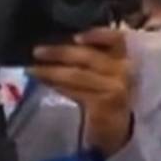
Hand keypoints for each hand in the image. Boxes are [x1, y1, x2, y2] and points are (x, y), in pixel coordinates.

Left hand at [29, 28, 133, 157]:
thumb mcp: (108, 69)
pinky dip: (57, 85)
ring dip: (51, 71)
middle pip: (89, 56)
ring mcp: (116, 88)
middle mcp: (125, 70)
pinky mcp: (104, 103)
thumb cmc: (110, 91)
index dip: (97, 35)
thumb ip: (92, 54)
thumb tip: (59, 42)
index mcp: (128, 55)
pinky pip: (75, 91)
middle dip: (60, 53)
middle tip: (37, 51)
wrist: (119, 125)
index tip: (75, 37)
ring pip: (77, 75)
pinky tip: (44, 81)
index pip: (116, 38)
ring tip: (32, 69)